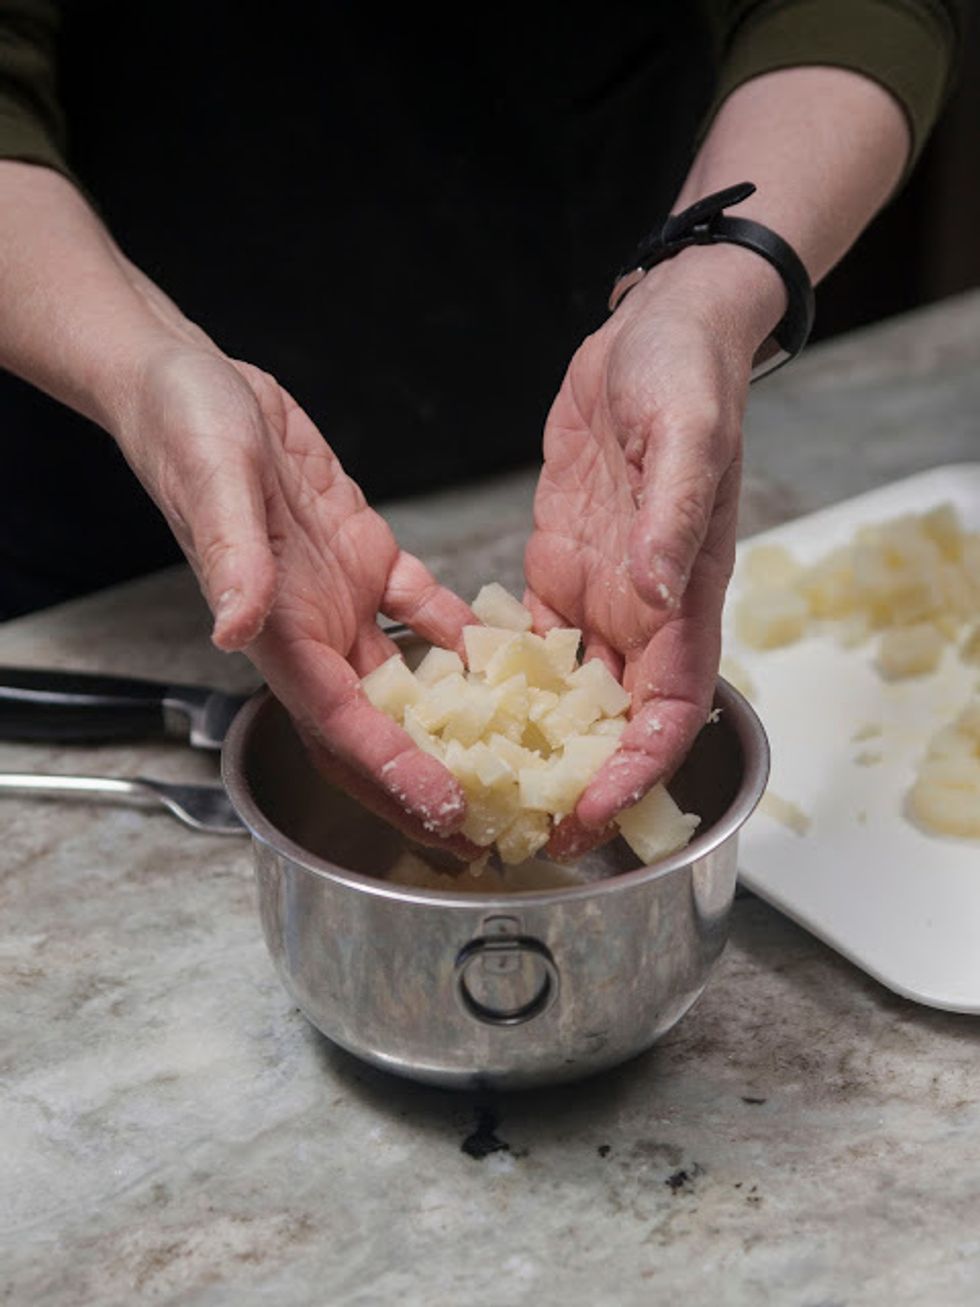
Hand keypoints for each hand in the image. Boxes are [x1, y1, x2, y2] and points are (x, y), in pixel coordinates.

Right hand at [112, 345, 479, 854]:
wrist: (192, 385)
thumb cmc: (187, 427)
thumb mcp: (212, 481)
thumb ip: (231, 556)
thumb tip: (235, 628)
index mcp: (276, 628)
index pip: (340, 722)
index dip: (391, 771)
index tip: (443, 808)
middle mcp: (312, 628)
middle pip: (373, 730)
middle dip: (420, 784)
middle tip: (481, 827)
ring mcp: (340, 597)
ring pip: (402, 685)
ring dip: (448, 727)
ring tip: (506, 763)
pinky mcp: (363, 557)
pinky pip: (419, 611)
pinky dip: (457, 637)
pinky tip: (503, 655)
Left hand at [525, 246, 782, 856]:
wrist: (658, 332)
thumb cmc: (687, 375)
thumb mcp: (684, 434)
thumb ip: (671, 516)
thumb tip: (652, 595)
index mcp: (682, 596)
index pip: (666, 714)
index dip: (633, 775)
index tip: (586, 817)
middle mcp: (642, 611)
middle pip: (615, 724)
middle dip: (577, 782)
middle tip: (520, 828)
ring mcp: (600, 593)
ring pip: (571, 695)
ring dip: (539, 744)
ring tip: (483, 785)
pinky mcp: (561, 566)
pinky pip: (530, 643)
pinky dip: (504, 680)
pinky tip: (463, 705)